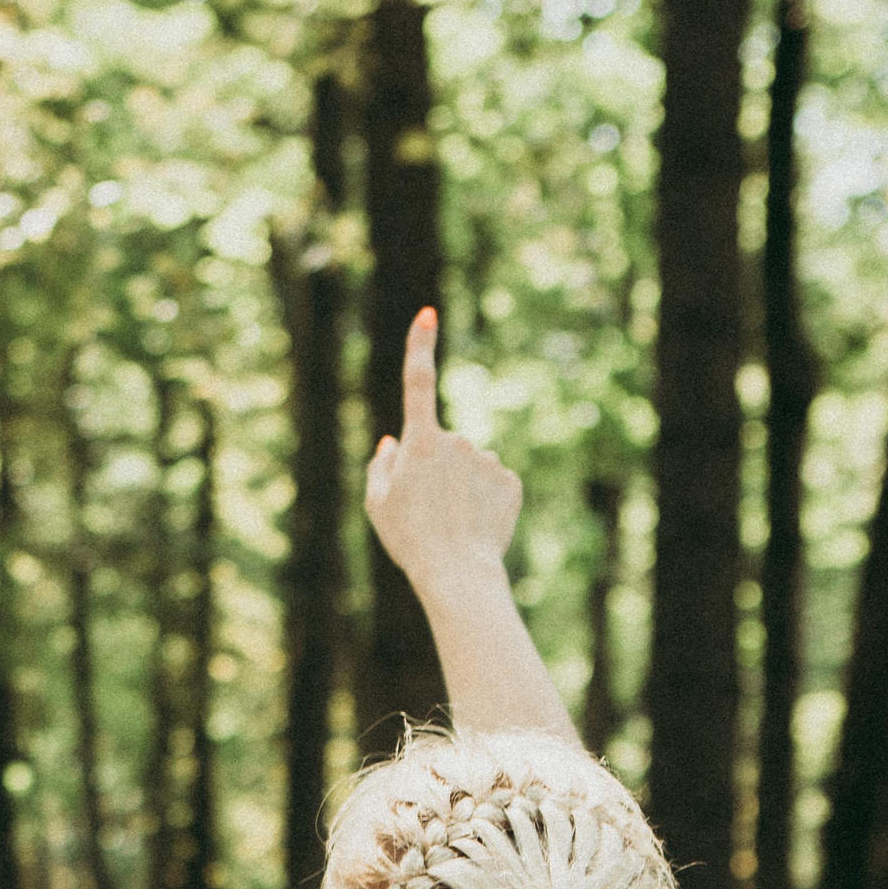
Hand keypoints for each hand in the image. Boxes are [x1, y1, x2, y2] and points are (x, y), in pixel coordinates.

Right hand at [363, 308, 521, 606]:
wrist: (458, 573)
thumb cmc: (410, 540)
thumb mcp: (377, 505)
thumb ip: (381, 465)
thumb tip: (393, 440)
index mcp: (421, 442)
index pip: (418, 383)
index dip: (421, 347)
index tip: (427, 315)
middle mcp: (458, 441)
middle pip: (444, 447)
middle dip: (436, 471)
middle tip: (428, 513)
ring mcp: (487, 460)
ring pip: (470, 467)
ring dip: (461, 488)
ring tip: (454, 524)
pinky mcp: (511, 481)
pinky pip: (492, 484)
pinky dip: (484, 502)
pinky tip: (477, 526)